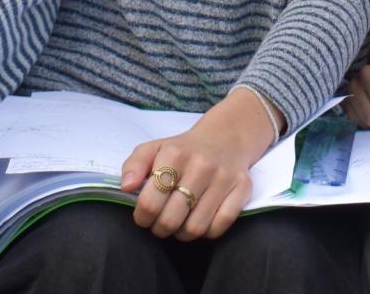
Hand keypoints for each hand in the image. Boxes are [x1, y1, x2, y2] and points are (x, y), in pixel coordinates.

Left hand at [120, 93, 271, 240]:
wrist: (226, 137)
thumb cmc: (184, 149)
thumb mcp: (154, 148)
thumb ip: (134, 165)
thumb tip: (126, 186)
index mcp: (175, 154)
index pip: (149, 201)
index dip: (142, 217)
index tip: (143, 217)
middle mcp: (201, 165)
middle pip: (170, 219)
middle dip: (160, 228)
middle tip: (160, 223)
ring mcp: (224, 177)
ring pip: (195, 228)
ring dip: (182, 233)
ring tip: (179, 223)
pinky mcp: (243, 188)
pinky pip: (219, 226)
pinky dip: (206, 231)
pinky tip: (200, 219)